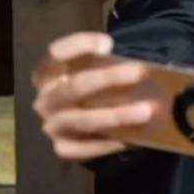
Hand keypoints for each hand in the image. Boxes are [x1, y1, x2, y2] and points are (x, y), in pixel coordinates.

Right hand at [32, 32, 152, 160]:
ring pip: (83, 120)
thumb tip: (147, 67)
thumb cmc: (96, 87)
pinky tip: (132, 139)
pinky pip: (86, 149)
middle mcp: (46, 99)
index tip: (108, 44)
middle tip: (139, 72)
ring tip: (146, 111)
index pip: (56, 54)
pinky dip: (109, 144)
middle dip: (108, 78)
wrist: (87, 121)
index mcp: (48, 72)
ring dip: (116, 115)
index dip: (79, 46)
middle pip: (74, 87)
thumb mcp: (97, 70)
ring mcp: (52, 125)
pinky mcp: (63, 148)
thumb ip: (110, 64)